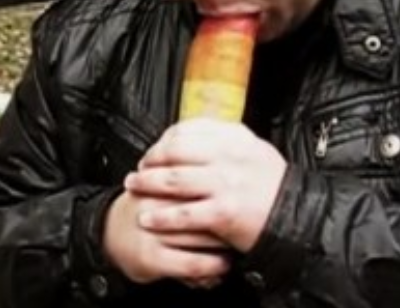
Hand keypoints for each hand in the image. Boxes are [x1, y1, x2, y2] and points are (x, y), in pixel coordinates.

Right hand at [103, 189, 231, 283]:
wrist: (110, 231)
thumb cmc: (148, 207)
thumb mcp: (168, 186)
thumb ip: (194, 183)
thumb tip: (232, 188)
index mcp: (165, 180)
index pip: (204, 183)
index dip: (227, 195)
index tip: (241, 204)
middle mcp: (158, 203)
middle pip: (206, 209)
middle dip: (228, 221)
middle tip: (241, 228)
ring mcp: (155, 231)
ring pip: (202, 238)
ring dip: (224, 247)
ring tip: (234, 249)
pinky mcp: (152, 257)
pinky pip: (192, 264)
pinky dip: (212, 267)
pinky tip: (219, 267)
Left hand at [125, 118, 287, 251]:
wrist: (294, 215)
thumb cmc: (272, 184)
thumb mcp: (254, 149)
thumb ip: (227, 139)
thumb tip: (196, 132)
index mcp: (235, 138)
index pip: (189, 129)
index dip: (165, 139)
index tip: (156, 149)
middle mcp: (228, 157)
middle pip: (176, 151)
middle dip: (151, 159)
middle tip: (139, 167)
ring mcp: (225, 184)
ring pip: (174, 180)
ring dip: (148, 184)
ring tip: (133, 187)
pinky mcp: (222, 212)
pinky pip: (183, 213)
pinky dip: (161, 216)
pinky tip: (147, 218)